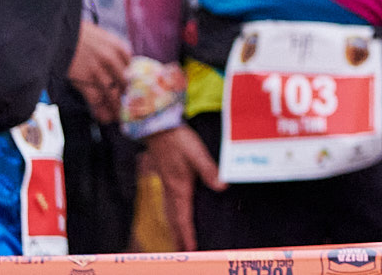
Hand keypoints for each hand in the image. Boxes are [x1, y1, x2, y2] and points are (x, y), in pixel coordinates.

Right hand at [67, 21, 131, 123]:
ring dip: (115, 108)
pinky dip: (100, 110)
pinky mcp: (83, 80)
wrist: (59, 33)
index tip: (130, 90)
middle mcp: (112, 59)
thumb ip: (112, 51)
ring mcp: (98, 70)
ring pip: (112, 93)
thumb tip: (119, 67)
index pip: (131, 68)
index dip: (130, 81)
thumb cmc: (78, 34)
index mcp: (118, 47)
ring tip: (117, 118)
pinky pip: (96, 99)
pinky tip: (104, 117)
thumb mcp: (101, 37)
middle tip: (127, 109)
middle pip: (124, 83)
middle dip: (126, 97)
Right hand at [144, 124, 222, 250]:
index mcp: (179, 187)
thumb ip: (210, 170)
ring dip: (174, 228)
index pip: (183, 217)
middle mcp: (171, 190)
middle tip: (184, 251)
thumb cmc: (178, 141)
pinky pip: (168, 204)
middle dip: (179, 236)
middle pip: (174, 219)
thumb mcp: (197, 154)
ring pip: (169, 213)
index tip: (191, 249)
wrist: (158, 129)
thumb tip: (223, 187)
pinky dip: (171, 215)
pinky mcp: (166, 179)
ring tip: (178, 240)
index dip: (187, 234)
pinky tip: (174, 214)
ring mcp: (167, 185)